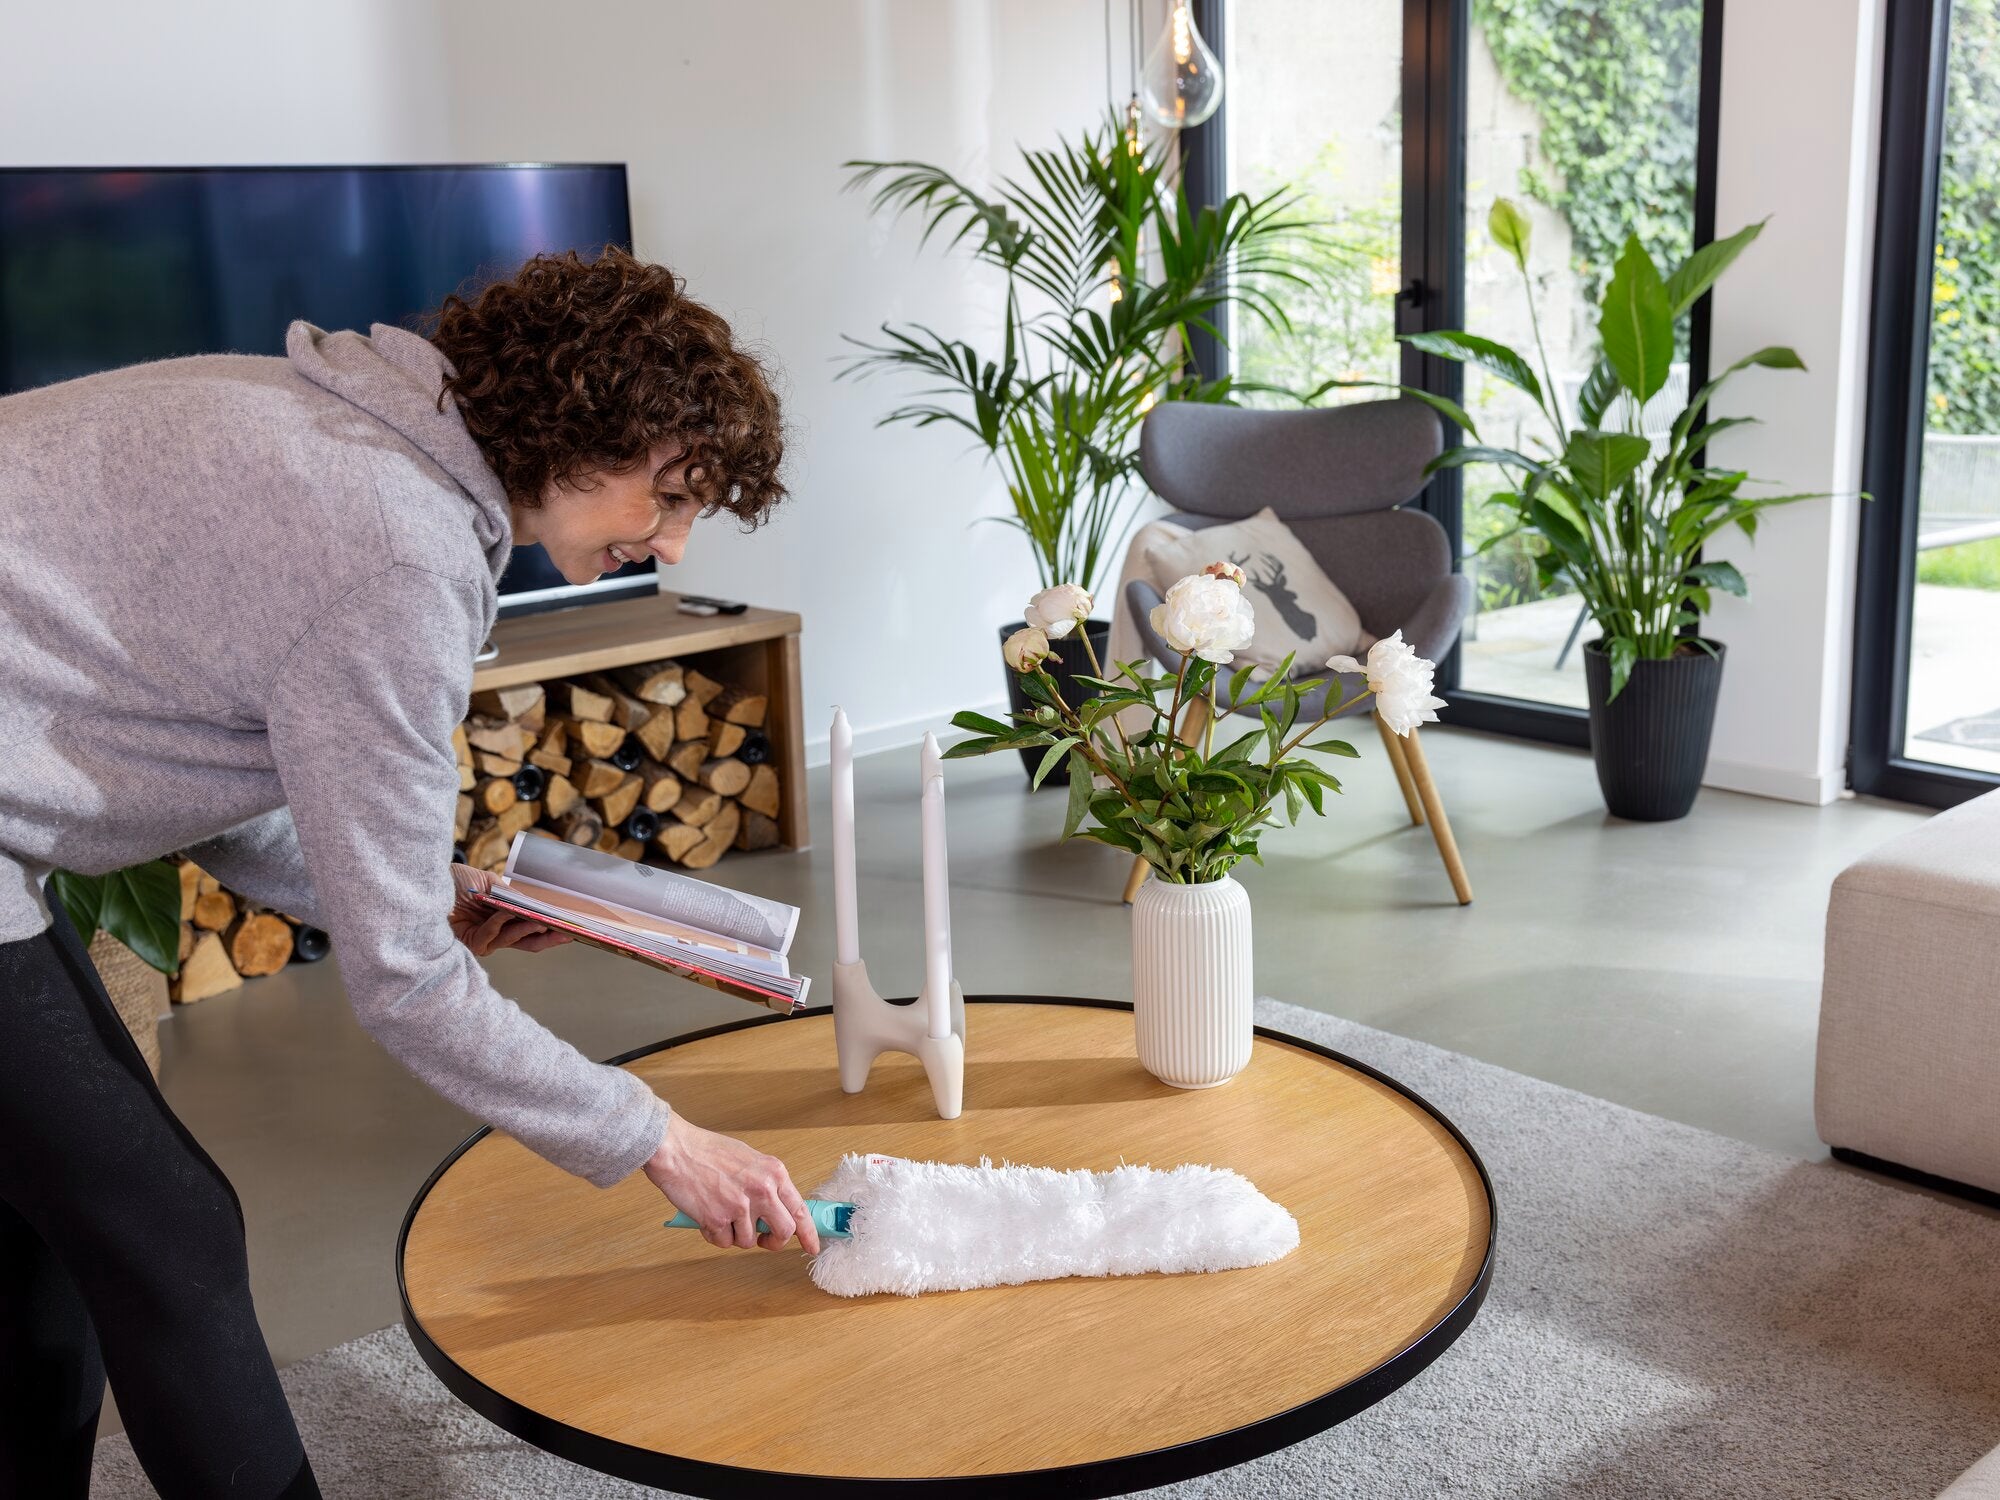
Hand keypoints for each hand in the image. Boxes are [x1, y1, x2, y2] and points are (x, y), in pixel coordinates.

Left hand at [448, 864, 572, 956]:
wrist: (425, 881)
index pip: (528, 926)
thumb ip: (510, 895)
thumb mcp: (488, 883)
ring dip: (526, 930)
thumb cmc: (453, 880)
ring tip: (542, 922)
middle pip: (525, 941)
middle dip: (547, 938)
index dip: (548, 926)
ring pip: (511, 940)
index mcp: (499, 917)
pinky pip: (489, 937)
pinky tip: (504, 913)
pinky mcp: (468, 944)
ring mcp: (481, 939)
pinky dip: (499, 924)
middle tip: (567, 933)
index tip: (568, 924)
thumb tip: (534, 905)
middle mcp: (492, 931)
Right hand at [643, 1111, 821, 1254]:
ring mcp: (740, 1206)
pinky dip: (715, 1235)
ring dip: (735, 1234)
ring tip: (721, 1213)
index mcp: (774, 1173)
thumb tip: (775, 1210)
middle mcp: (762, 1190)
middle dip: (773, 1242)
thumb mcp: (749, 1160)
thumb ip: (765, 1183)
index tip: (811, 1246)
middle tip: (763, 1240)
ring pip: (749, 1241)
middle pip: (783, 1232)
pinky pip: (723, 1242)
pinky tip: (706, 1215)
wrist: (676, 1150)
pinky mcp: (718, 1220)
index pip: (799, 1209)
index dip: (808, 1232)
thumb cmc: (707, 1151)